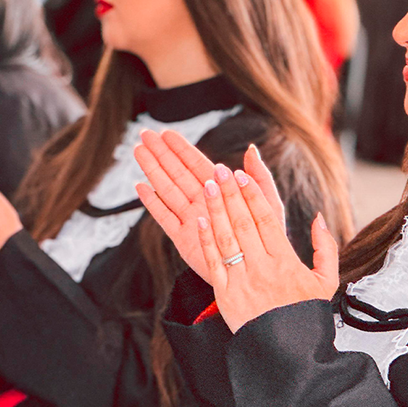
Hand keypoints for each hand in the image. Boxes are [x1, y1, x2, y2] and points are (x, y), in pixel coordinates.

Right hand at [133, 129, 283, 282]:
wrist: (257, 273)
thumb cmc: (267, 238)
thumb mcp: (269, 204)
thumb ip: (259, 177)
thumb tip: (251, 148)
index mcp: (221, 190)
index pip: (196, 164)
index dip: (181, 148)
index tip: (166, 133)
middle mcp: (202, 202)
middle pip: (176, 173)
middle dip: (160, 154)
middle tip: (144, 135)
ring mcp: (191, 219)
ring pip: (167, 190)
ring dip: (152, 171)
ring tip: (138, 152)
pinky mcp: (183, 239)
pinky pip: (164, 217)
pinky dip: (152, 203)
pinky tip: (141, 188)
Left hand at [196, 162, 338, 332]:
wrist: (288, 355)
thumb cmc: (305, 316)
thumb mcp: (326, 281)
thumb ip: (325, 247)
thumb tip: (317, 218)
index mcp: (287, 262)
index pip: (267, 219)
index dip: (252, 195)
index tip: (242, 174)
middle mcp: (263, 267)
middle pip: (243, 222)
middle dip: (231, 193)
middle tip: (220, 170)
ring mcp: (242, 280)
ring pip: (226, 237)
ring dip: (215, 208)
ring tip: (207, 185)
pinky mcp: (225, 295)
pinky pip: (213, 261)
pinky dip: (205, 239)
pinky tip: (199, 219)